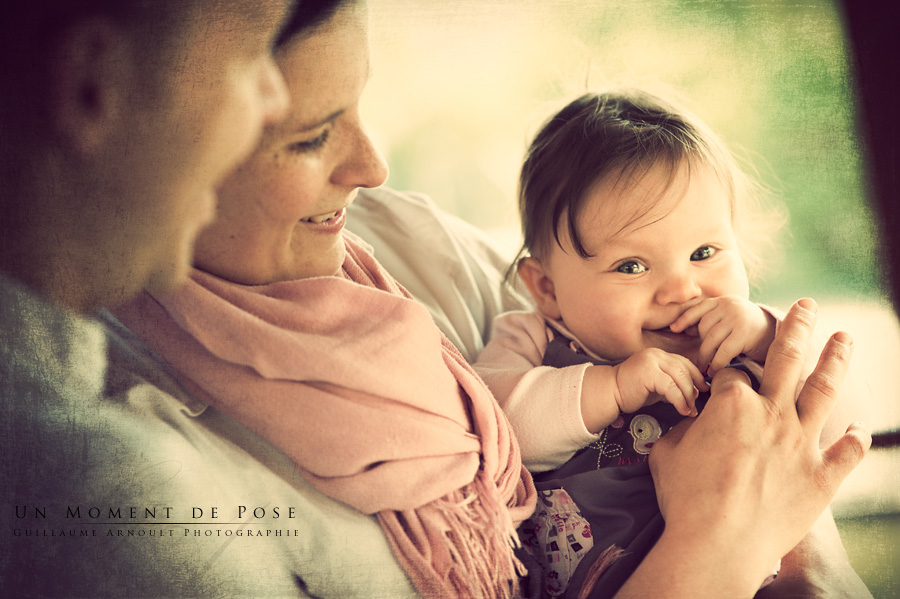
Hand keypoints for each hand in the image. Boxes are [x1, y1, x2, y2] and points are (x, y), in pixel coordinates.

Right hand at [612, 348, 708, 416]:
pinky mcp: (648, 373)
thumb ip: (672, 384)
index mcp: (658, 355)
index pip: (684, 362)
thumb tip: (694, 392)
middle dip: (695, 387)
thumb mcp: (656, 385)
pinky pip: (671, 388)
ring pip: (680, 377)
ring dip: (689, 396)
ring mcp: (651, 362)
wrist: (609, 393)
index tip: (703, 390)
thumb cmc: (631, 392)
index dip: (696, 376)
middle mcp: (656, 354)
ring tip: (691, 410)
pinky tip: (682, 410)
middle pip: (684, 369)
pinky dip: (680, 400)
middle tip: (698, 403)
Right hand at [618, 299, 870, 597]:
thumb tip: (689, 425)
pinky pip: (846, 451)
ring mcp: (801, 443)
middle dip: (796, 326)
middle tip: (806, 305)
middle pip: (786, 358)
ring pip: (823, 391)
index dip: (724, 375)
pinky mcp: (821, 477)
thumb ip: (683, 429)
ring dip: (835, 359)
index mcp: (731, 404)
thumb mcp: (668, 452)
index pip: (731, 374)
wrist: (716, 543)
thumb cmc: (685, 497)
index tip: (722, 379)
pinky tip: (859, 427)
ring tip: (845, 337)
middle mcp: (771, 414)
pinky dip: (855, 438)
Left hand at [669, 295, 775, 375]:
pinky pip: (723, 351)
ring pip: (711, 340)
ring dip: (705, 357)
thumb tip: (678, 327)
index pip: (698, 308)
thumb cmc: (747, 329)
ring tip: (703, 368)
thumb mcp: (729, 318)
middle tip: (699, 361)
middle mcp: (729, 305)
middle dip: (700, 344)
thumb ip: (710, 320)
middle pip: (703, 326)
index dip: (684, 318)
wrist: (779, 334)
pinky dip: (716, 363)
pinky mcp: (744, 333)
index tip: (673, 329)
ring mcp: (737, 318)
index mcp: (723, 300)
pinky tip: (714, 371)